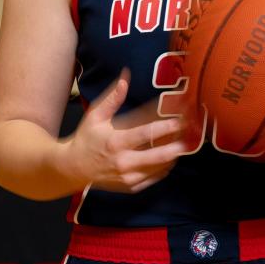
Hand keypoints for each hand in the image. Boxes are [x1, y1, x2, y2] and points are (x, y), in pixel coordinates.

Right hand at [59, 71, 189, 193]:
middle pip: (159, 156)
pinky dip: (165, 166)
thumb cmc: (86, 139)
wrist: (72, 169)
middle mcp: (124, 162)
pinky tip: (171, 155)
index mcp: (116, 142)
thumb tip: (125, 76)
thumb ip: (112, 98)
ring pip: (160, 168)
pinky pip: (155, 177)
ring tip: (184, 142)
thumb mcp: (95, 116)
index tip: (180, 120)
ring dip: (174, 155)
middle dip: (178, 146)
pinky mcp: (132, 187)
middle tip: (192, 136)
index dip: (166, 126)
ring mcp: (128, 177)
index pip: (146, 134)